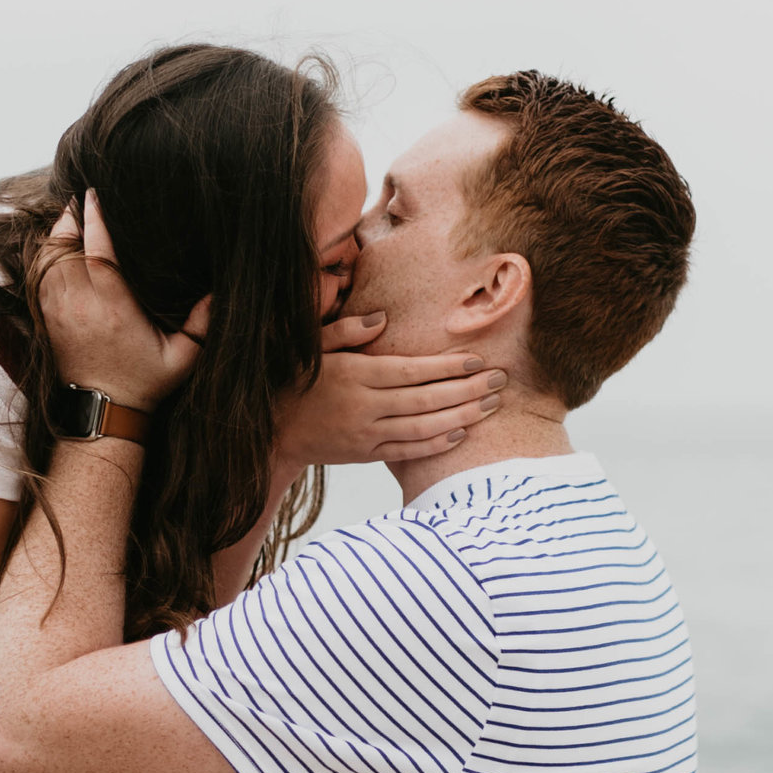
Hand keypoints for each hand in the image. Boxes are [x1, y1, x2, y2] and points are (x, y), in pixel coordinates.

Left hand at [33, 194, 208, 411]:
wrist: (103, 411)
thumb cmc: (144, 382)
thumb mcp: (182, 357)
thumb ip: (201, 325)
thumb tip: (216, 293)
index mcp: (115, 310)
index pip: (99, 254)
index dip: (95, 220)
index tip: (95, 194)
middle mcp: (82, 307)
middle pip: (67, 248)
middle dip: (72, 219)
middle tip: (83, 197)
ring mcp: (61, 312)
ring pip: (49, 259)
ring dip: (57, 234)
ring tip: (71, 213)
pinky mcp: (48, 318)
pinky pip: (40, 276)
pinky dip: (46, 255)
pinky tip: (58, 242)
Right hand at [274, 315, 505, 473]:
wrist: (274, 429)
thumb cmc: (295, 380)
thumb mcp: (313, 347)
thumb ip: (347, 331)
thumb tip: (382, 318)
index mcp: (354, 375)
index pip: (411, 371)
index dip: (446, 367)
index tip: (475, 361)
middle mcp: (363, 406)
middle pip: (426, 400)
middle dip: (467, 390)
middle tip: (499, 380)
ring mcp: (366, 433)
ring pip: (424, 427)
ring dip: (461, 416)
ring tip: (490, 405)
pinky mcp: (366, 454)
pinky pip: (409, 450)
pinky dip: (437, 443)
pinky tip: (461, 432)